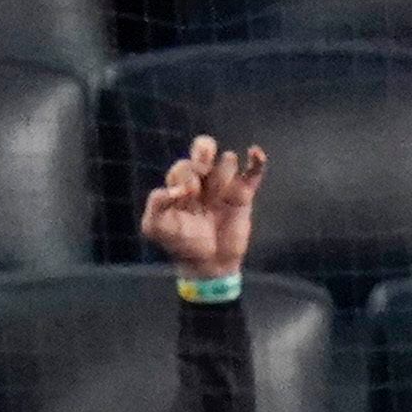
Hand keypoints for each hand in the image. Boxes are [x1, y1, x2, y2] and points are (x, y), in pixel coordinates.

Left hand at [136, 137, 267, 280]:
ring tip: (220, 197)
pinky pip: (254, 169)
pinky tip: (254, 154)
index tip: (186, 197)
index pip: (183, 165)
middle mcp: (202, 179)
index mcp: (181, 184)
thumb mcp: (156, 228)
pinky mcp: (244, 193)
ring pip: (227, 159)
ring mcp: (224, 184)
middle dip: (202, 156)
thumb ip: (155, 206)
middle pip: (204, 148)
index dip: (184, 177)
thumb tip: (170, 189)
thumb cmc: (181, 243)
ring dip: (223, 174)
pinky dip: (257, 159)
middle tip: (202, 175)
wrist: (208, 263)